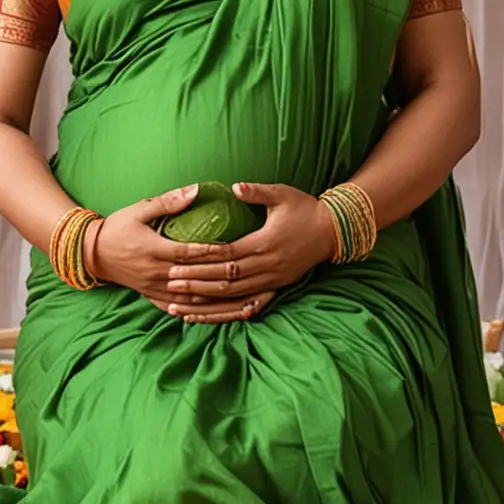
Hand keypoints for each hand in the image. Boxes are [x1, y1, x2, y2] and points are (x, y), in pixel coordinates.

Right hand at [83, 184, 234, 314]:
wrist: (91, 253)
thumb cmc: (117, 227)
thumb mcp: (139, 209)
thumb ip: (168, 201)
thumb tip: (196, 189)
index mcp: (154, 249)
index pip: (190, 253)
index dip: (213, 251)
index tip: (235, 248)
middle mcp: (155, 272)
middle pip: (194, 277)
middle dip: (219, 275)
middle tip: (243, 271)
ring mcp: (153, 287)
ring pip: (188, 298)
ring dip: (212, 298)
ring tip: (234, 295)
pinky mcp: (150, 296)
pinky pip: (176, 307)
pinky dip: (195, 310)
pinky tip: (212, 310)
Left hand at [163, 181, 336, 316]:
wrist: (333, 230)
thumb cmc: (305, 208)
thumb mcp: (282, 194)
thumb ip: (256, 191)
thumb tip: (234, 186)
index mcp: (265, 243)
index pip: (225, 256)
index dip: (200, 262)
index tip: (175, 263)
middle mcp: (268, 266)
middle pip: (225, 280)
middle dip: (196, 283)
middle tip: (169, 283)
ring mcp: (273, 280)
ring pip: (234, 297)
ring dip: (206, 302)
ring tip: (180, 306)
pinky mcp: (277, 288)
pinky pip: (248, 305)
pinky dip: (226, 313)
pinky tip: (208, 317)